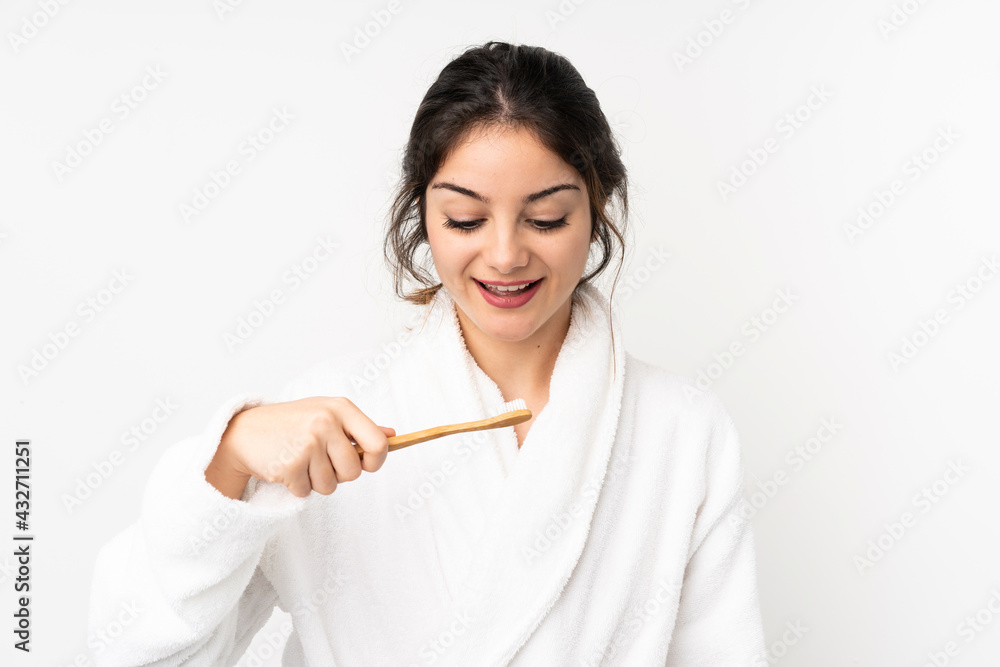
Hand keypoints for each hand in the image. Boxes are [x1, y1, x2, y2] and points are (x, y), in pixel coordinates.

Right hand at [205, 397, 394, 499]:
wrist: (245, 432)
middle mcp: (326, 423)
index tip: (367, 464)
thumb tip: (392, 434)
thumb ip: (359, 426)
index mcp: (341, 408)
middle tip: (321, 461)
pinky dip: (298, 487)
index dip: (377, 460)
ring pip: (330, 486)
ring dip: (316, 482)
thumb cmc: (292, 423)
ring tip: (301, 462)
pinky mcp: (289, 465)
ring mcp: (307, 444)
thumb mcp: (326, 413)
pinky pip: (307, 492)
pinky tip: (287, 468)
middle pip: (353, 472)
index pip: (378, 443)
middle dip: (340, 475)